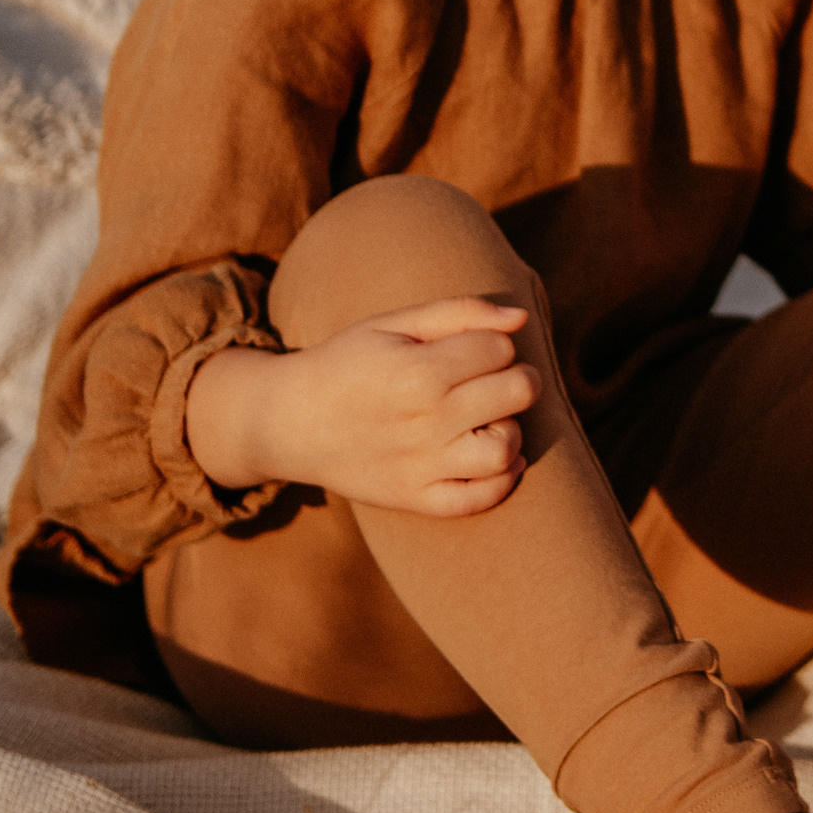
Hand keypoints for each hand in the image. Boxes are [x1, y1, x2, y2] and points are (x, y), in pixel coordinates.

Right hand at [185, 297, 540, 519]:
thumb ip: (460, 313)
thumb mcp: (393, 323)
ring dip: (511, 427)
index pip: (500, 350)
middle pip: (517, 393)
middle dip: (519, 377)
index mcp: (418, 371)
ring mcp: (420, 467)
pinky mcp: (414, 499)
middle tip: (497, 377)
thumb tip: (521, 318)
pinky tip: (496, 454)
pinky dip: (502, 479)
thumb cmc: (348, 362)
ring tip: (490, 417)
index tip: (475, 348)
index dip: (497, 343)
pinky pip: (479, 499)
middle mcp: (424, 422)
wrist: (290, 422)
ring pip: (506, 449)